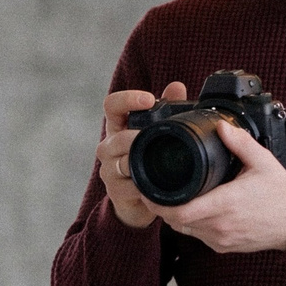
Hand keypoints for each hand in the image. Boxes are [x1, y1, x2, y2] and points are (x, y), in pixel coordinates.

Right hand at [96, 82, 185, 228]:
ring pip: (121, 163)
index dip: (127, 99)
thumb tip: (177, 86)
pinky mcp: (115, 191)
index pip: (112, 105)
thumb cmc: (146, 159)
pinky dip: (143, 186)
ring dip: (138, 162)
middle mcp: (108, 146)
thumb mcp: (156, 132)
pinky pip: (129, 187)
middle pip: (117, 138)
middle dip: (136, 138)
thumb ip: (167, 109)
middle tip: (154, 137)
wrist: (138, 199)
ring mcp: (109, 169)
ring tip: (154, 162)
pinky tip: (154, 184)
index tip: (148, 99)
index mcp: (118, 126)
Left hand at [152, 121, 285, 253]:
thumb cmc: (281, 195)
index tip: (149, 191)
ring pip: (184, 230)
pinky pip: (198, 236)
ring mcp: (221, 239)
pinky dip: (191, 225)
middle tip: (154, 192)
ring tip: (172, 198)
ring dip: (175, 217)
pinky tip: (193, 210)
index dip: (159, 204)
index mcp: (225, 204)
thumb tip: (220, 126)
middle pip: (176, 222)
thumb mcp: (263, 162)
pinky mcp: (223, 247)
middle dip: (162, 208)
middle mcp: (220, 225)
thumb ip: (240, 143)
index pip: (180, 212)